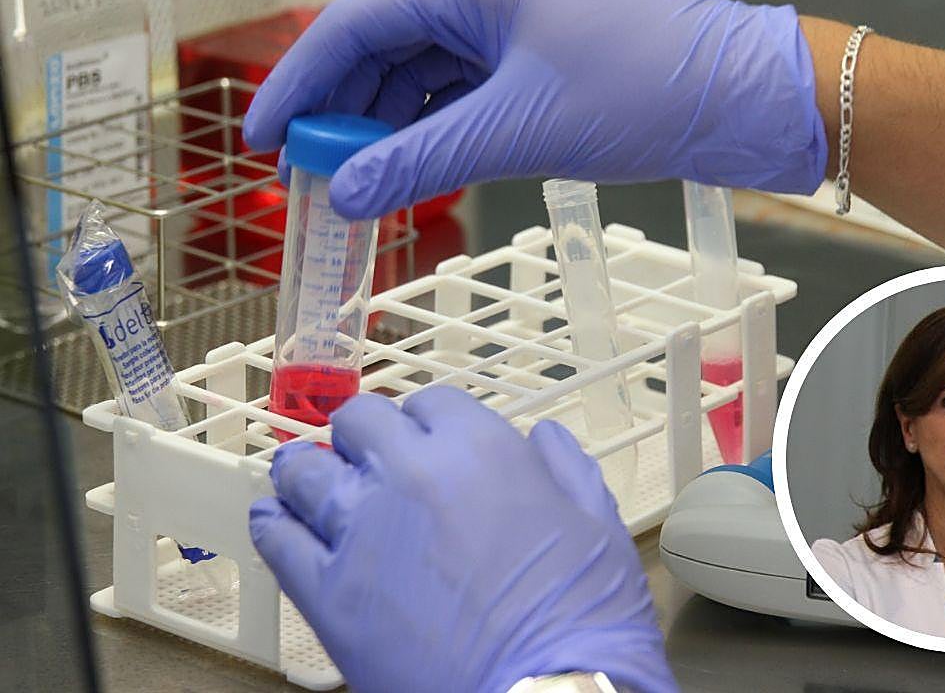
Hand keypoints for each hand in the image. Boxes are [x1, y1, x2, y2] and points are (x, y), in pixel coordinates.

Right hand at [243, 0, 824, 218]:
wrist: (744, 97)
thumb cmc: (645, 87)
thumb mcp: (521, 128)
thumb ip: (425, 160)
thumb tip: (344, 193)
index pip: (358, 23)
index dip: (301, 81)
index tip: (263, 137)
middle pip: (386, 51)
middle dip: (343, 113)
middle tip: (307, 177)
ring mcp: (517, 35)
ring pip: (425, 82)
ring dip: (388, 132)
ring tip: (356, 188)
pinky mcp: (542, 72)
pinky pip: (465, 102)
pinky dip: (435, 139)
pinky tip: (415, 175)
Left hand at [249, 388, 675, 692]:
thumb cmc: (581, 618)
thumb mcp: (596, 524)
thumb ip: (566, 469)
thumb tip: (545, 442)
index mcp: (478, 449)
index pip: (430, 402)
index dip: (429, 420)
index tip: (427, 437)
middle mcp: (410, 475)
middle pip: (359, 421)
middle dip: (366, 435)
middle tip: (371, 456)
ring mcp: (360, 532)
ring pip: (306, 471)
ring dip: (308, 469)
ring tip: (306, 475)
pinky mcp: (327, 594)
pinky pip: (277, 541)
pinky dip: (273, 524)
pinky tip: (275, 520)